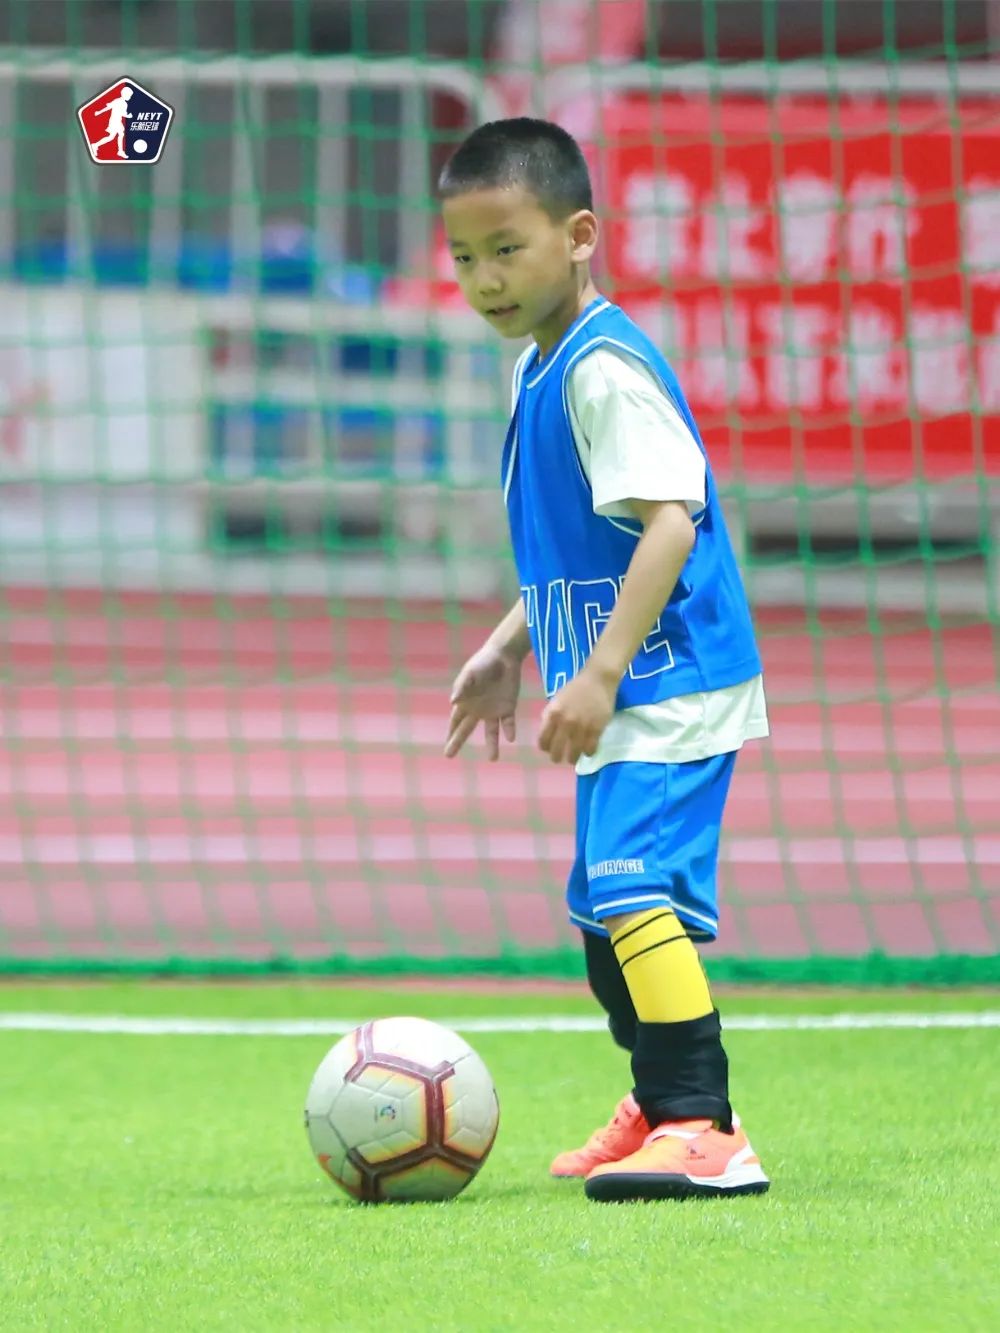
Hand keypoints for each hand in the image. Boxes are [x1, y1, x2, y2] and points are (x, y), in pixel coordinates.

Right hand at [444, 642, 521, 760]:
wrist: (504, 656)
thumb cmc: (483, 662)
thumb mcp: (470, 673)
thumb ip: (462, 687)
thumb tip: (452, 702)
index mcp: (466, 702)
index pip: (455, 721)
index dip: (450, 733)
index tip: (445, 747)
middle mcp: (478, 710)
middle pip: (466, 730)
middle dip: (457, 742)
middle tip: (448, 756)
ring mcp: (493, 710)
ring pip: (491, 732)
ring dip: (492, 745)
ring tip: (493, 759)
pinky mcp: (508, 707)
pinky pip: (508, 723)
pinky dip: (509, 730)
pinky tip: (510, 738)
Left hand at [538, 665, 616, 764]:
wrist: (598, 679)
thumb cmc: (575, 688)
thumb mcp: (556, 700)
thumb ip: (550, 716)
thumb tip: (546, 733)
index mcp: (553, 714)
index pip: (543, 739)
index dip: (544, 747)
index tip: (548, 749)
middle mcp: (565, 722)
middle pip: (556, 750)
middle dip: (556, 757)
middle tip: (559, 759)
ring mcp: (581, 727)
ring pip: (574, 753)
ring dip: (572, 758)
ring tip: (573, 759)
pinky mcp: (597, 729)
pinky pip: (590, 749)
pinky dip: (588, 753)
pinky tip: (587, 751)